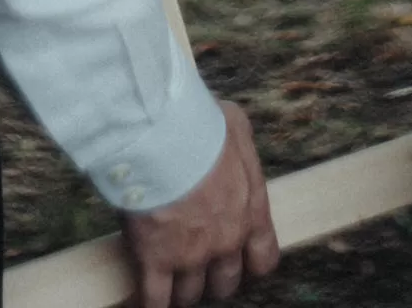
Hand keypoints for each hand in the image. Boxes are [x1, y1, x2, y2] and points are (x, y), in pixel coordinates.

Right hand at [121, 102, 278, 307]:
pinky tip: (147, 300)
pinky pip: (155, 298)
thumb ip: (238, 149)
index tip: (239, 259)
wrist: (162, 134)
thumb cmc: (199, 122)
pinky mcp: (155, 260)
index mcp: (250, 211)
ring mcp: (191, 255)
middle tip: (199, 264)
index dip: (250, 263)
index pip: (264, 259)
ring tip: (170, 279)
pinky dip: (151, 302)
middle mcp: (226, 241)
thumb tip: (232, 147)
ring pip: (190, 292)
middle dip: (214, 277)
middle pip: (226, 282)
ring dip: (182, 287)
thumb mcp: (235, 126)